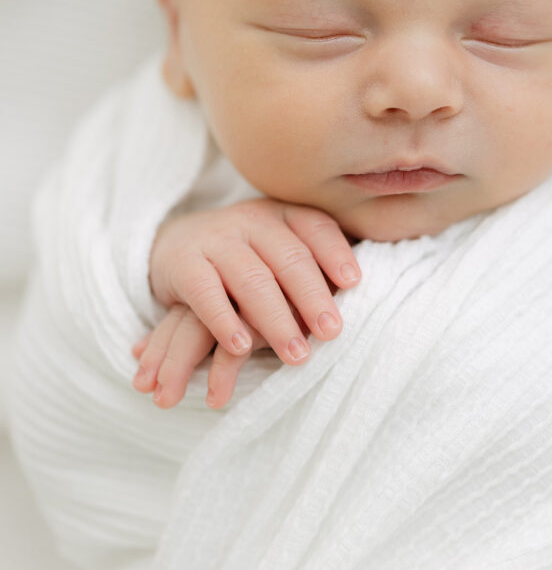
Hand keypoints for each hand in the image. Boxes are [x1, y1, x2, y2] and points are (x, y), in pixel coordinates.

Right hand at [131, 199, 359, 401]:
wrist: (175, 245)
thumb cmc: (247, 258)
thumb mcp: (279, 252)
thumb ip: (311, 269)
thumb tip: (358, 304)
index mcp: (282, 214)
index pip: (315, 226)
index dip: (336, 252)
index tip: (354, 283)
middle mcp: (251, 220)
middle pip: (289, 256)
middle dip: (313, 296)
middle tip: (333, 333)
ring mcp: (215, 239)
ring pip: (252, 278)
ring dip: (276, 319)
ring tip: (297, 355)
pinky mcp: (181, 263)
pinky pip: (205, 292)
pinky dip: (224, 320)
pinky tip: (241, 347)